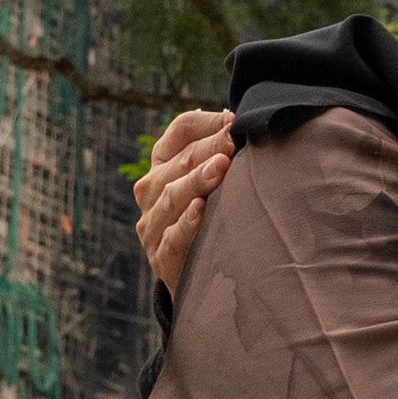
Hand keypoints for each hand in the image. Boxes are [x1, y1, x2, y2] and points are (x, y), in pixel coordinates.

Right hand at [133, 109, 234, 293]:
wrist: (201, 277)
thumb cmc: (213, 218)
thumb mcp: (213, 183)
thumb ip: (223, 153)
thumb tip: (245, 121)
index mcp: (163, 164)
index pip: (180, 131)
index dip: (207, 123)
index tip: (235, 121)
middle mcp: (152, 190)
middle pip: (180, 160)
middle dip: (209, 148)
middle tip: (234, 140)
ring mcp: (153, 224)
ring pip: (172, 196)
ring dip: (197, 180)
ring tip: (221, 167)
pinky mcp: (161, 256)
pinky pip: (172, 236)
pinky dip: (186, 223)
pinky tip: (201, 210)